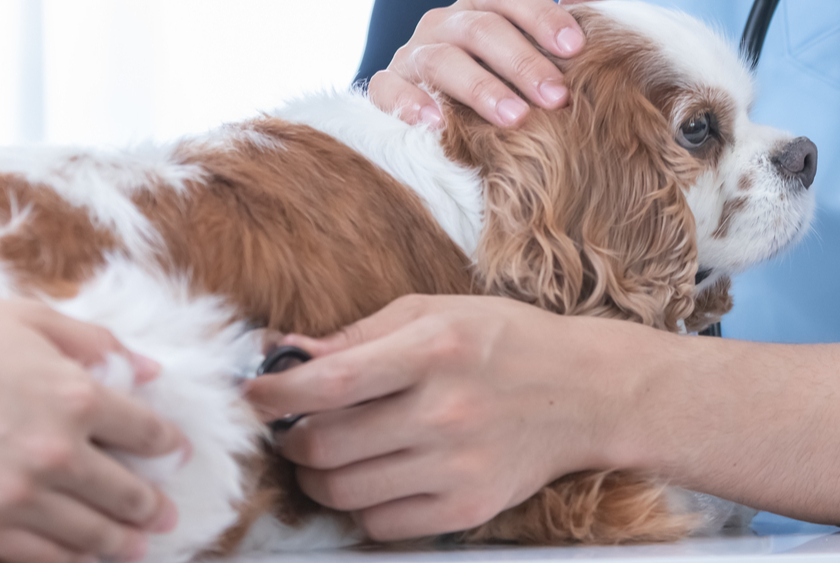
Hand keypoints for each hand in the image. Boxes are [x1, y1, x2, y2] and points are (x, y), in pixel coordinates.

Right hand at [0, 295, 188, 562]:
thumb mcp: (32, 319)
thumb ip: (97, 343)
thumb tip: (150, 368)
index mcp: (77, 394)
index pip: (147, 432)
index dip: (169, 445)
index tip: (176, 452)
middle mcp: (58, 451)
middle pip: (128, 493)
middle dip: (154, 506)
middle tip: (167, 514)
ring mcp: (19, 494)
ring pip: (92, 534)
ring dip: (124, 543)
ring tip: (139, 547)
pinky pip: (42, 557)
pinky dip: (72, 561)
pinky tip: (84, 559)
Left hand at [243, 295, 635, 540]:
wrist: (587, 393)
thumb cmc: (503, 341)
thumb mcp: (432, 312)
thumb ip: (355, 335)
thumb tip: (285, 352)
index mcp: (432, 351)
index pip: (330, 382)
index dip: (275, 393)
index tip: (252, 393)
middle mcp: (445, 412)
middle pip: (326, 446)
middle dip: (289, 439)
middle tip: (289, 427)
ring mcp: (458, 468)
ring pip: (345, 492)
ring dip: (316, 476)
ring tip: (323, 453)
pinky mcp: (469, 509)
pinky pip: (381, 526)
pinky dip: (359, 507)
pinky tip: (370, 478)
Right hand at [369, 0, 611, 127]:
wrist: (443, 120)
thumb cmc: (502, 82)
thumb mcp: (536, 52)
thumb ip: (563, 21)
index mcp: (483, 4)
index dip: (544, 16)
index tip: (576, 48)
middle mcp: (444, 21)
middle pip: (481, 29)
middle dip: (522, 62)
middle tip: (556, 98)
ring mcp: (412, 52)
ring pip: (441, 59)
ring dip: (479, 88)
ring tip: (513, 118)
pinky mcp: (385, 86)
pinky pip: (390, 89)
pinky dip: (411, 104)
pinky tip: (438, 125)